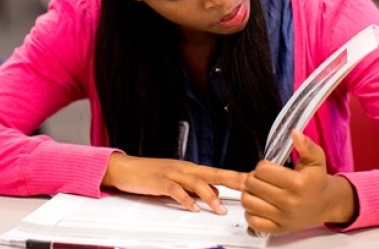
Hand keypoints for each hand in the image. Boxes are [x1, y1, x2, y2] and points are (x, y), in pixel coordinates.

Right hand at [102, 152, 246, 213]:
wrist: (126, 168)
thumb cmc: (152, 174)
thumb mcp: (178, 181)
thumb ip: (197, 188)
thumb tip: (216, 195)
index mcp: (191, 169)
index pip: (218, 172)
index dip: (235, 176)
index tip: (252, 181)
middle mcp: (185, 168)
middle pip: (213, 173)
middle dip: (232, 179)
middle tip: (248, 186)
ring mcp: (172, 173)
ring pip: (196, 182)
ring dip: (209, 196)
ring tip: (220, 209)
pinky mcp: (159, 181)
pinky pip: (174, 190)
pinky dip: (184, 199)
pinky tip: (192, 208)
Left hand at [242, 130, 355, 233]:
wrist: (326, 204)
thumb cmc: (317, 181)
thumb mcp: (316, 159)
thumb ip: (306, 145)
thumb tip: (295, 132)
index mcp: (297, 183)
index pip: (262, 170)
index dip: (262, 166)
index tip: (269, 168)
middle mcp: (289, 202)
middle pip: (252, 184)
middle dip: (254, 177)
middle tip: (263, 178)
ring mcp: (282, 217)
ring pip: (248, 202)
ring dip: (249, 193)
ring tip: (259, 189)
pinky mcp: (278, 229)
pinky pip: (252, 221)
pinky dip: (250, 212)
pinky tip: (259, 204)